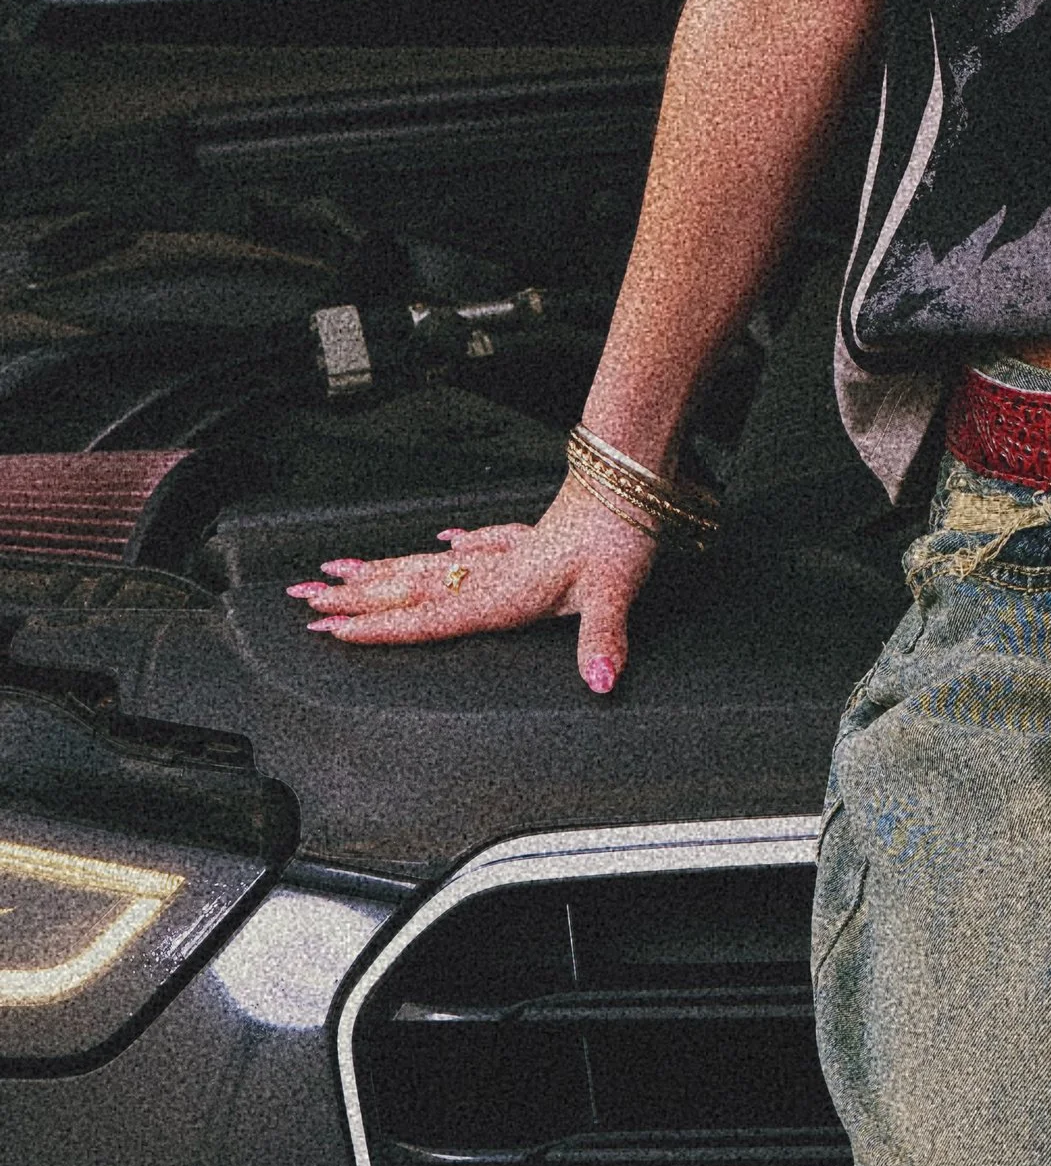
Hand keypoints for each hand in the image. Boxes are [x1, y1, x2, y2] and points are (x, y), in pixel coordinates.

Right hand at [288, 478, 661, 695]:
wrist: (632, 484)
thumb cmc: (621, 534)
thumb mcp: (615, 591)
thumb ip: (602, 639)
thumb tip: (599, 681)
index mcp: (504, 592)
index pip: (429, 617)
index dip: (381, 628)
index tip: (332, 629)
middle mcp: (493, 573)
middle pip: (411, 589)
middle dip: (355, 597)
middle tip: (304, 600)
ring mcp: (506, 554)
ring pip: (429, 565)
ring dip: (384, 570)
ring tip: (339, 570)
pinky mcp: (527, 539)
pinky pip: (475, 546)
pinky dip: (453, 547)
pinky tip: (444, 543)